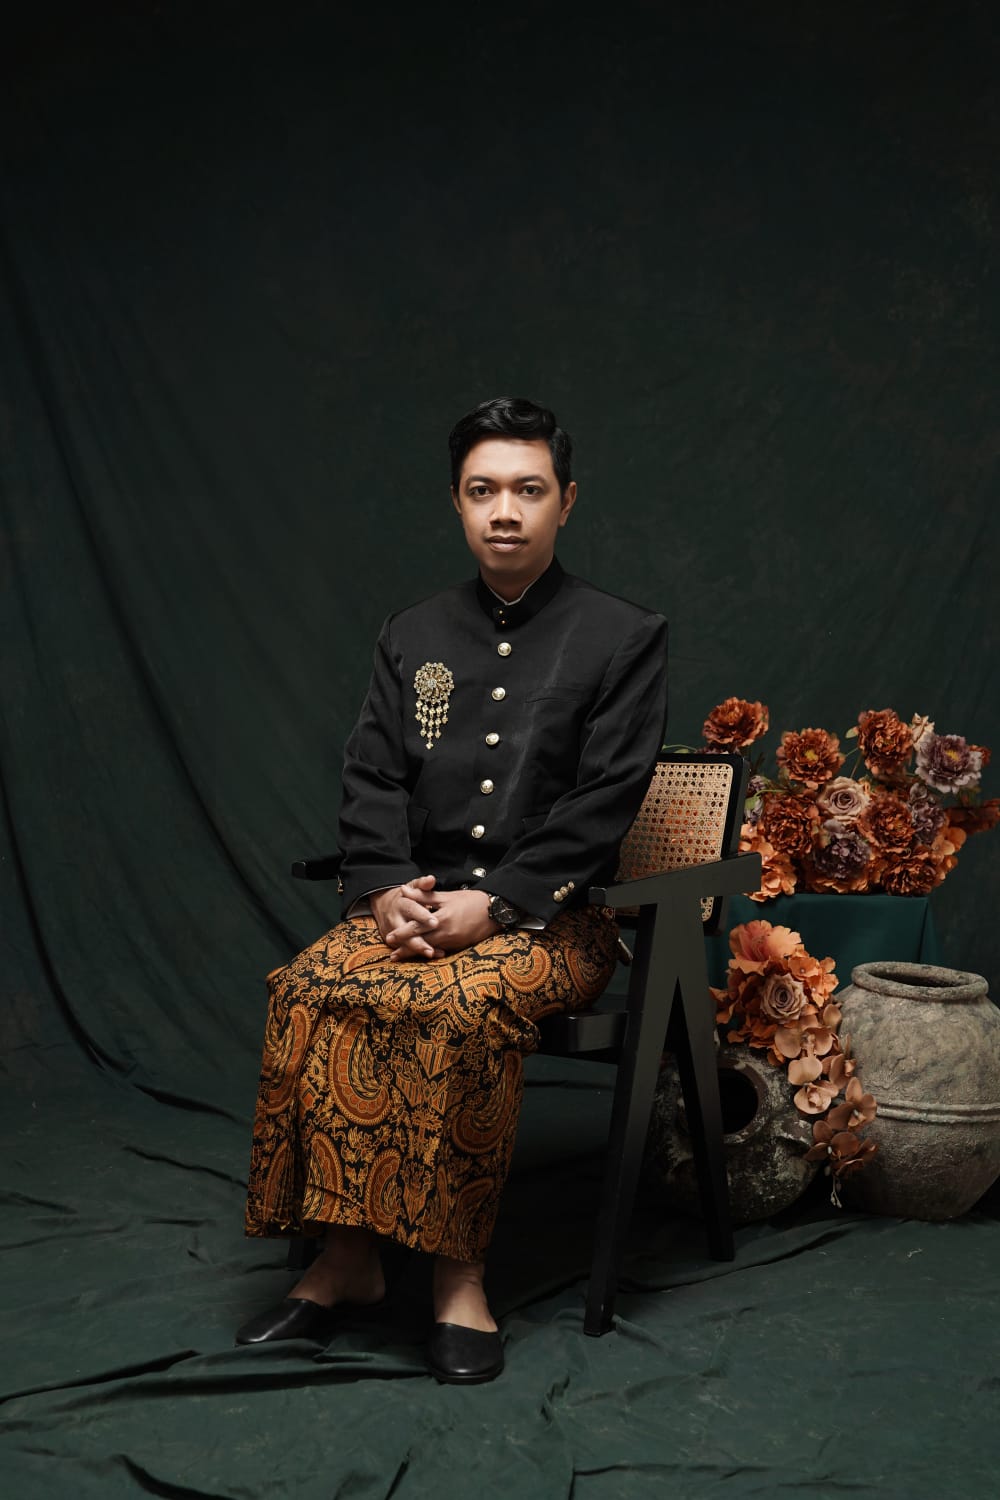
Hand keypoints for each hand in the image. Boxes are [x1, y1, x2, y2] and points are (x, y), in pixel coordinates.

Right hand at [371, 876, 441, 959]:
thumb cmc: (405, 895)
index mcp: (401, 903)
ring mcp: (392, 931)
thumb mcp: (412, 886)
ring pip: (405, 942)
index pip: (411, 909)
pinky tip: (434, 954)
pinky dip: (418, 953)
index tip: (434, 922)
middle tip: (431, 948)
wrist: (384, 904)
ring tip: (433, 953)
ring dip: (418, 949)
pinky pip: (406, 948)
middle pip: (405, 931)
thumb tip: (431, 879)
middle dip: (418, 941)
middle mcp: (395, 918)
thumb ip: (422, 884)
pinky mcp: (393, 941)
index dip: (422, 916)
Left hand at [372, 882, 497, 959]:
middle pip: (421, 942)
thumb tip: (404, 891)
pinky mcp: (459, 946)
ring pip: (429, 948)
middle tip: (391, 956)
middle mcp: (446, 932)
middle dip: (405, 949)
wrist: (494, 911)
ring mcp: (453, 941)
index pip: (417, 928)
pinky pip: (441, 951)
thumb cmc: (470, 901)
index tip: (389, 938)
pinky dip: (430, 953)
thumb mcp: (446, 896)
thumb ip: (424, 896)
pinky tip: (422, 956)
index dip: (403, 933)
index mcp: (441, 918)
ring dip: (415, 953)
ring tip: (401, 957)